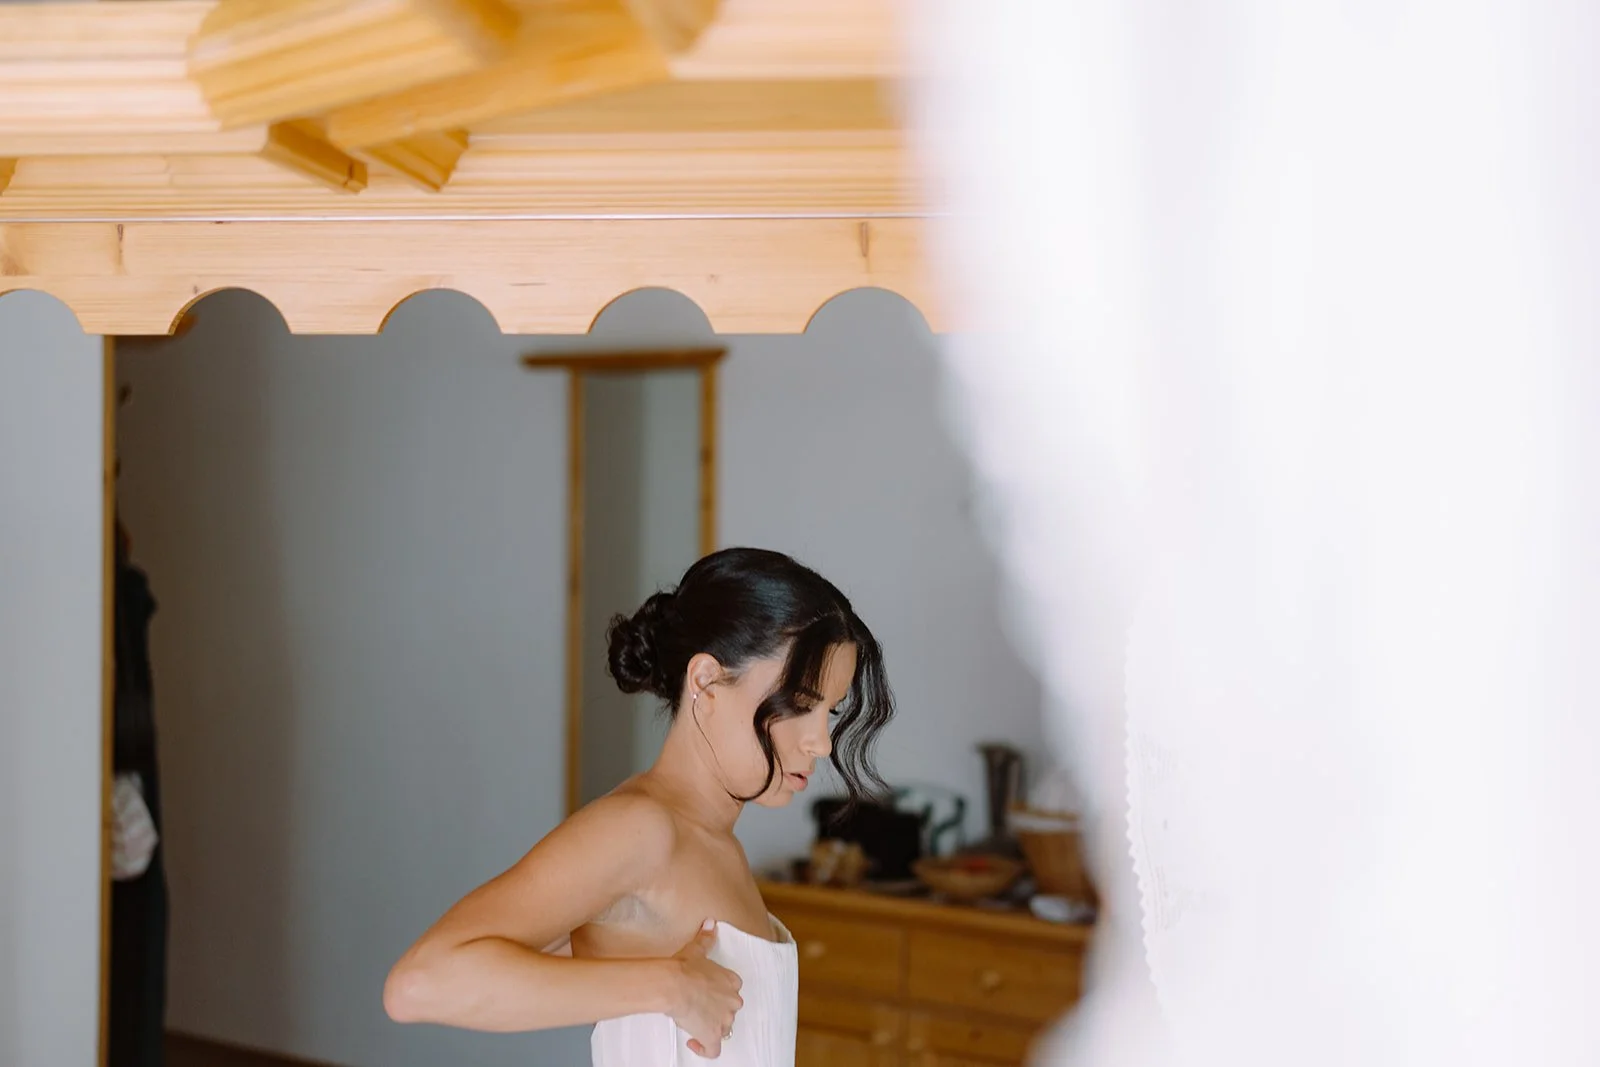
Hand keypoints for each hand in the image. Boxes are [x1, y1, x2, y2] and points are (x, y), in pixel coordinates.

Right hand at [669, 919, 743, 1058]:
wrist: (674, 985)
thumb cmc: (684, 968)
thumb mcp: (697, 950)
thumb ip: (706, 938)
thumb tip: (710, 922)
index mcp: (732, 981)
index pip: (732, 990)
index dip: (720, 994)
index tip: (706, 994)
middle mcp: (733, 1002)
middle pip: (729, 1011)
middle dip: (716, 1012)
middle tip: (698, 1008)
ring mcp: (724, 1020)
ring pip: (723, 1030)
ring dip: (711, 1029)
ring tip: (694, 1023)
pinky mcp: (713, 1036)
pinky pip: (713, 1050)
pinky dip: (705, 1049)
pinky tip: (694, 1042)